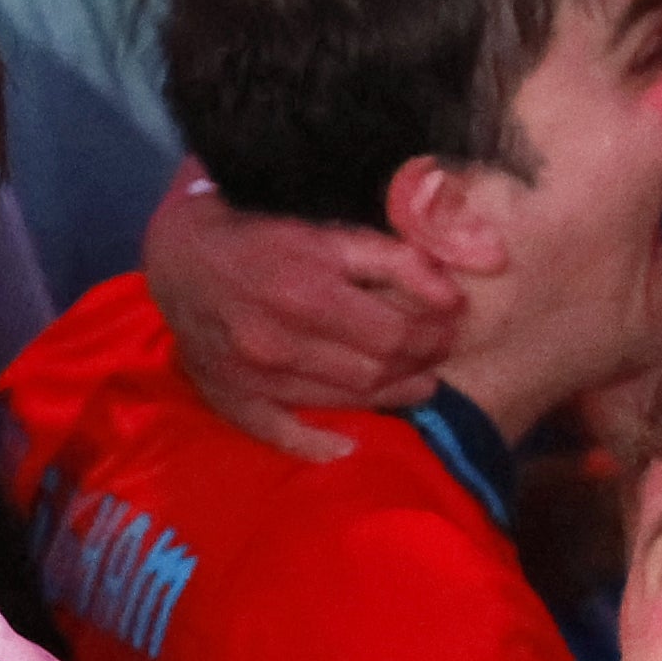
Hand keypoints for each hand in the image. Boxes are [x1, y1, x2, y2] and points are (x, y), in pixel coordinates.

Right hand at [148, 171, 459, 462]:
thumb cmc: (255, 217)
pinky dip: (321, 443)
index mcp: (307, 282)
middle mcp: (282, 333)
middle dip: (423, 357)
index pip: (400, 325)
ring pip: (346, 397)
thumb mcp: (326, 217)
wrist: (173, 251)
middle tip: (439, 346)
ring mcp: (256, 371)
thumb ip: (399, 246)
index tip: (453, 313)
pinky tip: (349, 443)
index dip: (438, 324)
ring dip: (393, 392)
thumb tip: (488, 259)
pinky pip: (284, 432)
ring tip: (416, 379)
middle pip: (380, 365)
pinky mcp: (233, 395)